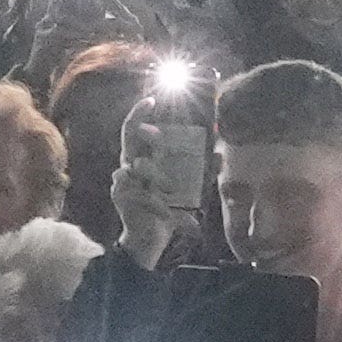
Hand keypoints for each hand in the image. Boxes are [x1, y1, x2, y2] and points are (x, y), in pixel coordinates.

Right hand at [109, 110, 203, 269]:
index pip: (133, 130)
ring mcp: (121, 181)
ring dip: (159, 178)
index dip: (139, 113)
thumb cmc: (166, 210)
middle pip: (130, 140)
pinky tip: (167, 213)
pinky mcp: (121, 197)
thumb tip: (219, 157)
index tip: (152, 100)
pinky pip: (142, 193)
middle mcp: (128, 166)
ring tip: (172, 193)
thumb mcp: (187, 190)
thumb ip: (201, 173)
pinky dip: (159, 204)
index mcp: (140, 159)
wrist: (150, 240)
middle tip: (163, 141)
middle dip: (149, 138)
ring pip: (139, 167)